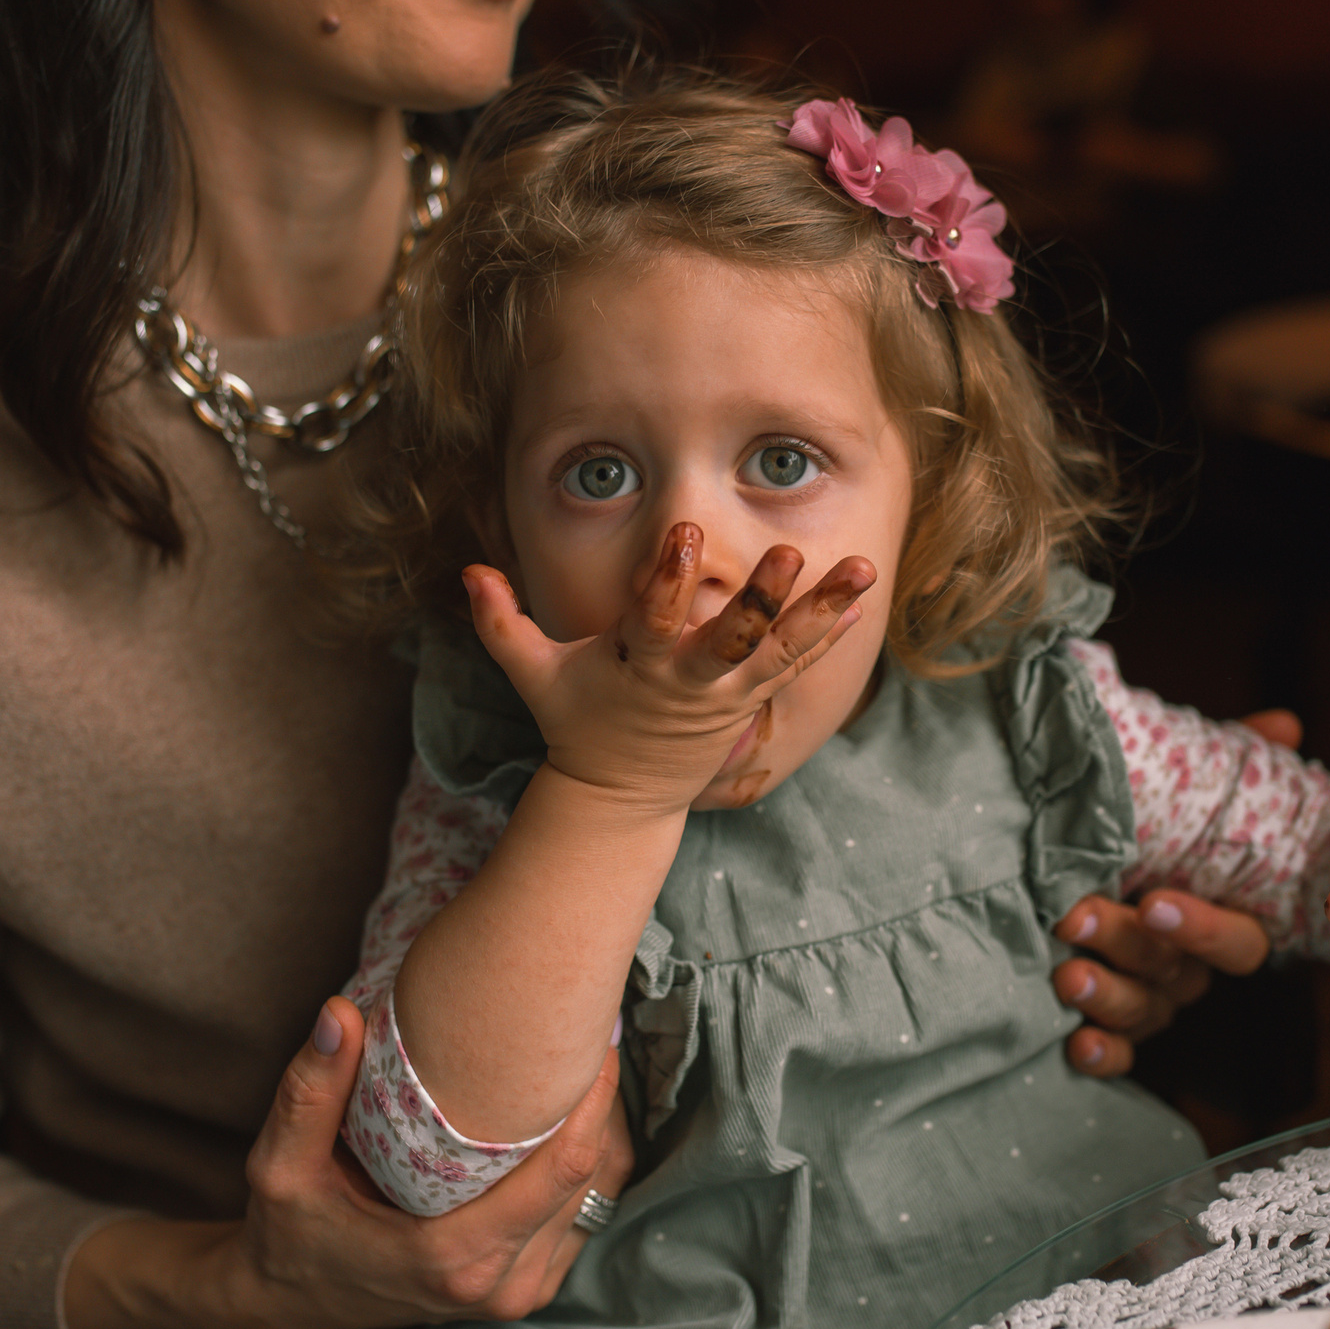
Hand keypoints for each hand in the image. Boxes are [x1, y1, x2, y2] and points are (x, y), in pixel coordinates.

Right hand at [62, 998, 632, 1328]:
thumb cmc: (291, 1232)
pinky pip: (587, 1214)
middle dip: (600, 1104)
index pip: (562, 1172)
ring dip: (601, 1130)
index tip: (592, 1037)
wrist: (297, 1302)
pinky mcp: (530, 1286)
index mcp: (453, 1257)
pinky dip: (589, 1162)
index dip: (592, 1101)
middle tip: (586, 1031)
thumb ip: (310, 1092)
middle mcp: (499, 1283)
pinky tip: (566, 1114)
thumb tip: (339, 1012)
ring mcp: (521, 1291)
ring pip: (600, 1195)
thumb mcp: (281, 1166)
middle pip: (594, 1176)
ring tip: (579, 1064)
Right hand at [466, 525, 875, 813]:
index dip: (669, 578)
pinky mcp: (749, 703)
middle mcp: (687, 680)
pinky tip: (861, 599)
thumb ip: (501, 622)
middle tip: (787, 553)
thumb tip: (468, 569)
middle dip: (761, 597)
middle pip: (731, 637)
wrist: (620, 797)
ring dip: (820, 609)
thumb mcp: (532, 675)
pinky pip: (796, 666)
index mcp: (636, 665)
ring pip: (779, 650)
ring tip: (861, 567)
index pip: (654, 617)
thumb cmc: (577, 722)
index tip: (684, 531)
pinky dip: (826, 632)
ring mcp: (726, 695)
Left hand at [1051, 709, 1297, 1076]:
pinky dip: (1101, 1053)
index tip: (1156, 903)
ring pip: (1144, 1011)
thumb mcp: (1188, 789)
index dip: (1201, 929)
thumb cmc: (1154, 824)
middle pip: (1174, 973)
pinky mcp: (1108, 1023)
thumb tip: (1282, 724)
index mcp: (1218, 918)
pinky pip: (1118, 1052)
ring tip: (1067, 975)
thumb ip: (1237, 759)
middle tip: (1076, 917)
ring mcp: (1149, 996)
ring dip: (1108, 997)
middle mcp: (1187, 965)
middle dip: (1127, 946)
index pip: (1235, 941)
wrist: (1080, 858)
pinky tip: (1076, 1045)